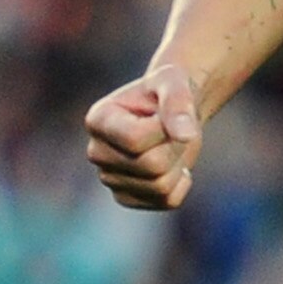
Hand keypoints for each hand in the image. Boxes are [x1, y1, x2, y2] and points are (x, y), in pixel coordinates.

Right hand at [84, 62, 202, 210]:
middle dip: (174, 147)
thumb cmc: (167, 89)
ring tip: (170, 144)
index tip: (163, 113)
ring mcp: (109, 179)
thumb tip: (185, 135)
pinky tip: (173, 165)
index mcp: (98, 120)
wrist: (169, 110)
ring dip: (179, 164)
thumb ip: (178, 102)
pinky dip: (181, 183)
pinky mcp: (127, 197)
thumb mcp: (174, 82)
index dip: (163, 129)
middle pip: (151, 166)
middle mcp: (97, 153)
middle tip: (172, 130)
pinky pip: (167, 201)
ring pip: (160, 187)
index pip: (135, 140)